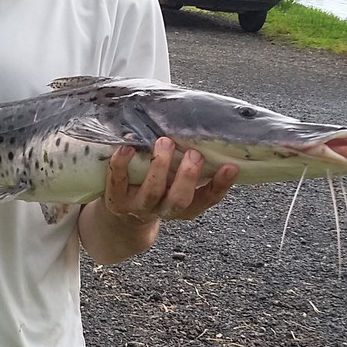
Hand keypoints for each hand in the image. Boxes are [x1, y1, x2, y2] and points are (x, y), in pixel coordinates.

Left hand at [102, 137, 236, 223]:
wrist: (124, 215)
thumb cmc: (159, 187)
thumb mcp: (177, 182)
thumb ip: (192, 164)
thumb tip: (211, 131)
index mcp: (186, 206)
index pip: (208, 198)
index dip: (221, 185)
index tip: (231, 166)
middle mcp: (164, 209)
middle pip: (180, 199)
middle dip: (187, 176)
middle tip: (193, 153)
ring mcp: (139, 206)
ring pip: (152, 191)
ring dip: (159, 166)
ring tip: (164, 142)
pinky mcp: (116, 200)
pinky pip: (118, 182)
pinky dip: (122, 164)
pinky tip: (127, 147)